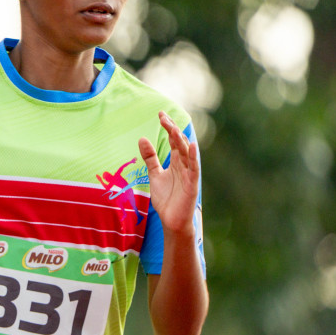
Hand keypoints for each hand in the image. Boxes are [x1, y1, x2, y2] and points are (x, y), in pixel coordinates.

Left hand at [139, 111, 198, 234]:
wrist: (172, 220)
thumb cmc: (166, 198)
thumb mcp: (154, 174)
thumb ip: (150, 158)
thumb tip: (142, 138)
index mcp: (176, 161)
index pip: (173, 140)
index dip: (168, 127)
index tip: (160, 114)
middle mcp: (184, 165)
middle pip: (179, 143)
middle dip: (172, 129)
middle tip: (163, 117)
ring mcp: (189, 174)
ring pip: (186, 153)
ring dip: (181, 140)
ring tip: (173, 127)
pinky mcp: (192, 184)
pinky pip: (194, 168)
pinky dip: (193, 157)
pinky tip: (191, 146)